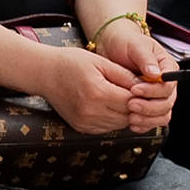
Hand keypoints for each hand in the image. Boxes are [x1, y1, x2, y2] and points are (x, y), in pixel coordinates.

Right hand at [45, 41, 164, 135]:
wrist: (45, 73)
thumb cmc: (70, 63)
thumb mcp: (101, 62)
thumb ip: (124, 75)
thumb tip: (145, 85)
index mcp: (97, 93)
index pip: (131, 101)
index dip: (141, 95)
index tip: (145, 87)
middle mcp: (91, 112)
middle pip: (127, 116)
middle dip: (136, 105)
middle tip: (136, 92)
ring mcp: (85, 122)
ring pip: (119, 124)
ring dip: (125, 113)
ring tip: (122, 97)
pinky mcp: (81, 128)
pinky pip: (107, 128)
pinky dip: (113, 119)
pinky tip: (110, 105)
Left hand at [90, 16, 175, 124]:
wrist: (112, 47)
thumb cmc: (126, 42)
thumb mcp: (136, 45)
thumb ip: (146, 59)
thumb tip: (155, 73)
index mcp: (167, 67)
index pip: (168, 85)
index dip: (153, 91)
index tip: (136, 89)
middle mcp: (165, 84)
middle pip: (167, 103)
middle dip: (149, 107)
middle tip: (131, 104)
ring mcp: (156, 96)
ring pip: (162, 115)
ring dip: (148, 119)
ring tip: (131, 116)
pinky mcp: (147, 105)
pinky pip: (152, 120)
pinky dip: (144, 124)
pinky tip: (132, 123)